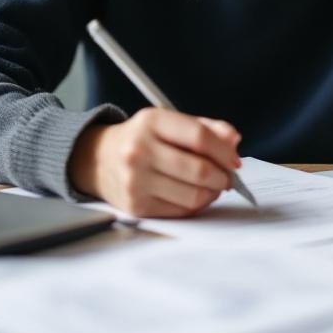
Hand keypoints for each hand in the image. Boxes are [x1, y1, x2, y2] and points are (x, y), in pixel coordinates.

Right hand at [68, 109, 241, 217]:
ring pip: (192, 195)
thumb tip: (234, 141)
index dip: (224, 151)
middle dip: (222, 176)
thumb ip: (206, 127)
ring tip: (213, 186)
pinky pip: (180, 211)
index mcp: (151, 122)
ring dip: (212, 193)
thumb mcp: (169, 122)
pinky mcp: (136, 207)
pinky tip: (195, 195)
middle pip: (198, 169)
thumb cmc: (141, 139)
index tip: (234, 160)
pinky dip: (195, 205)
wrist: (97, 159)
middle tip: (227, 176)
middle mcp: (139, 151)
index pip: (199, 137)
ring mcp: (136, 181)